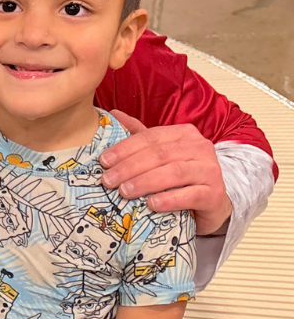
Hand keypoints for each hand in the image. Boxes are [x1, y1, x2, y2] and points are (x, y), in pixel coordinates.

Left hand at [100, 112, 230, 235]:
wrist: (209, 202)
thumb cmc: (180, 176)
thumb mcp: (160, 153)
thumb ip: (139, 135)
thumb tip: (113, 114)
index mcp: (184, 134)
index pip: (151, 137)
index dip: (125, 148)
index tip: (103, 161)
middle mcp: (200, 148)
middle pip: (160, 154)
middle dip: (130, 167)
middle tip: (108, 180)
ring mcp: (210, 170)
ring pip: (175, 172)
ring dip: (146, 182)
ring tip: (124, 191)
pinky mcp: (214, 194)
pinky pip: (191, 195)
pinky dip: (169, 199)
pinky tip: (151, 204)